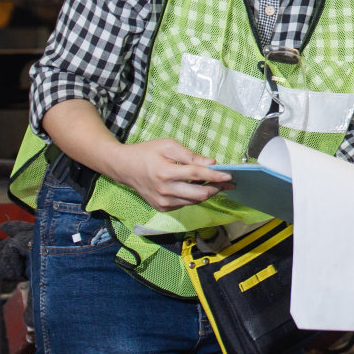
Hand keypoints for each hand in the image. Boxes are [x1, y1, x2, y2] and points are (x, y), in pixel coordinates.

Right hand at [108, 138, 232, 211]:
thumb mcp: (168, 146)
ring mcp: (163, 202)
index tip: (230, 175)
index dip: (216, 176)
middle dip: (217, 188)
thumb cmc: (146, 153)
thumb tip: (211, 164)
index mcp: (166, 172)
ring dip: (207, 193)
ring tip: (216, 184)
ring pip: (194, 201)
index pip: (197, 175)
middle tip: (228, 182)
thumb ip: (191, 156)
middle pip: (199, 194)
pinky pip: (184, 204)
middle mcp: (165, 190)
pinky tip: (198, 187)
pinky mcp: (162, 207)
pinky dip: (194, 197)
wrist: (123, 167)